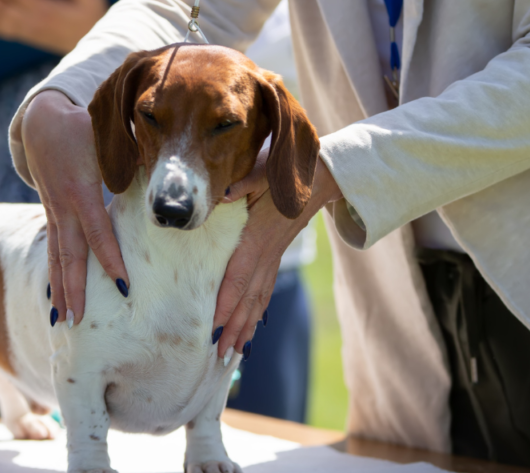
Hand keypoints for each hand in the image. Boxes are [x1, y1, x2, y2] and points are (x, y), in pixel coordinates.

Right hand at [21, 91, 129, 327]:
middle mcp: (64, 206)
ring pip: (56, 257)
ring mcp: (54, 212)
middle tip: (76, 321)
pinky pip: (53, 249)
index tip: (123, 288)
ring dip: (60, 289)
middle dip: (73, 289)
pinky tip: (55, 298)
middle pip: (69, 255)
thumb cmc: (82, 125)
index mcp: (82, 190)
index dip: (110, 260)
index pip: (97, 232)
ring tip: (61, 321)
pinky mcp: (51, 214)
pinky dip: (54, 275)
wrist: (41, 119)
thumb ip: (133, 152)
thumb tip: (167, 171)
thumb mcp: (107, 134)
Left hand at [212, 149, 343, 358]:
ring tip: (230, 355)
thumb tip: (226, 192)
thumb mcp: (263, 174)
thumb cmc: (283, 175)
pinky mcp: (275, 260)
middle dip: (232, 328)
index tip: (212, 325)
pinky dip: (255, 316)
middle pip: (246, 300)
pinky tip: (248, 333)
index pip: (238, 277)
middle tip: (217, 355)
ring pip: (257, 302)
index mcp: (256, 238)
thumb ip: (244, 184)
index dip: (225, 303)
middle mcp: (265, 256)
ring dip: (243, 329)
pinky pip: (265, 294)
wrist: (317, 180)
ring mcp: (273, 261)